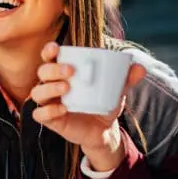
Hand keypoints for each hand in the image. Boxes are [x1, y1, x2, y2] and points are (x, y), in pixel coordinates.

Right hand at [30, 42, 144, 167]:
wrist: (103, 130)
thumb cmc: (103, 102)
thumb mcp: (116, 90)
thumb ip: (126, 78)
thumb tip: (140, 67)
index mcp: (64, 72)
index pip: (49, 57)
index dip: (48, 50)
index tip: (56, 48)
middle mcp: (52, 85)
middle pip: (42, 72)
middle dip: (53, 69)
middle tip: (71, 71)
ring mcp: (49, 102)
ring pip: (37, 92)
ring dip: (49, 88)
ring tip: (66, 88)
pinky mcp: (50, 120)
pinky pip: (40, 114)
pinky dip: (49, 111)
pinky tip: (62, 109)